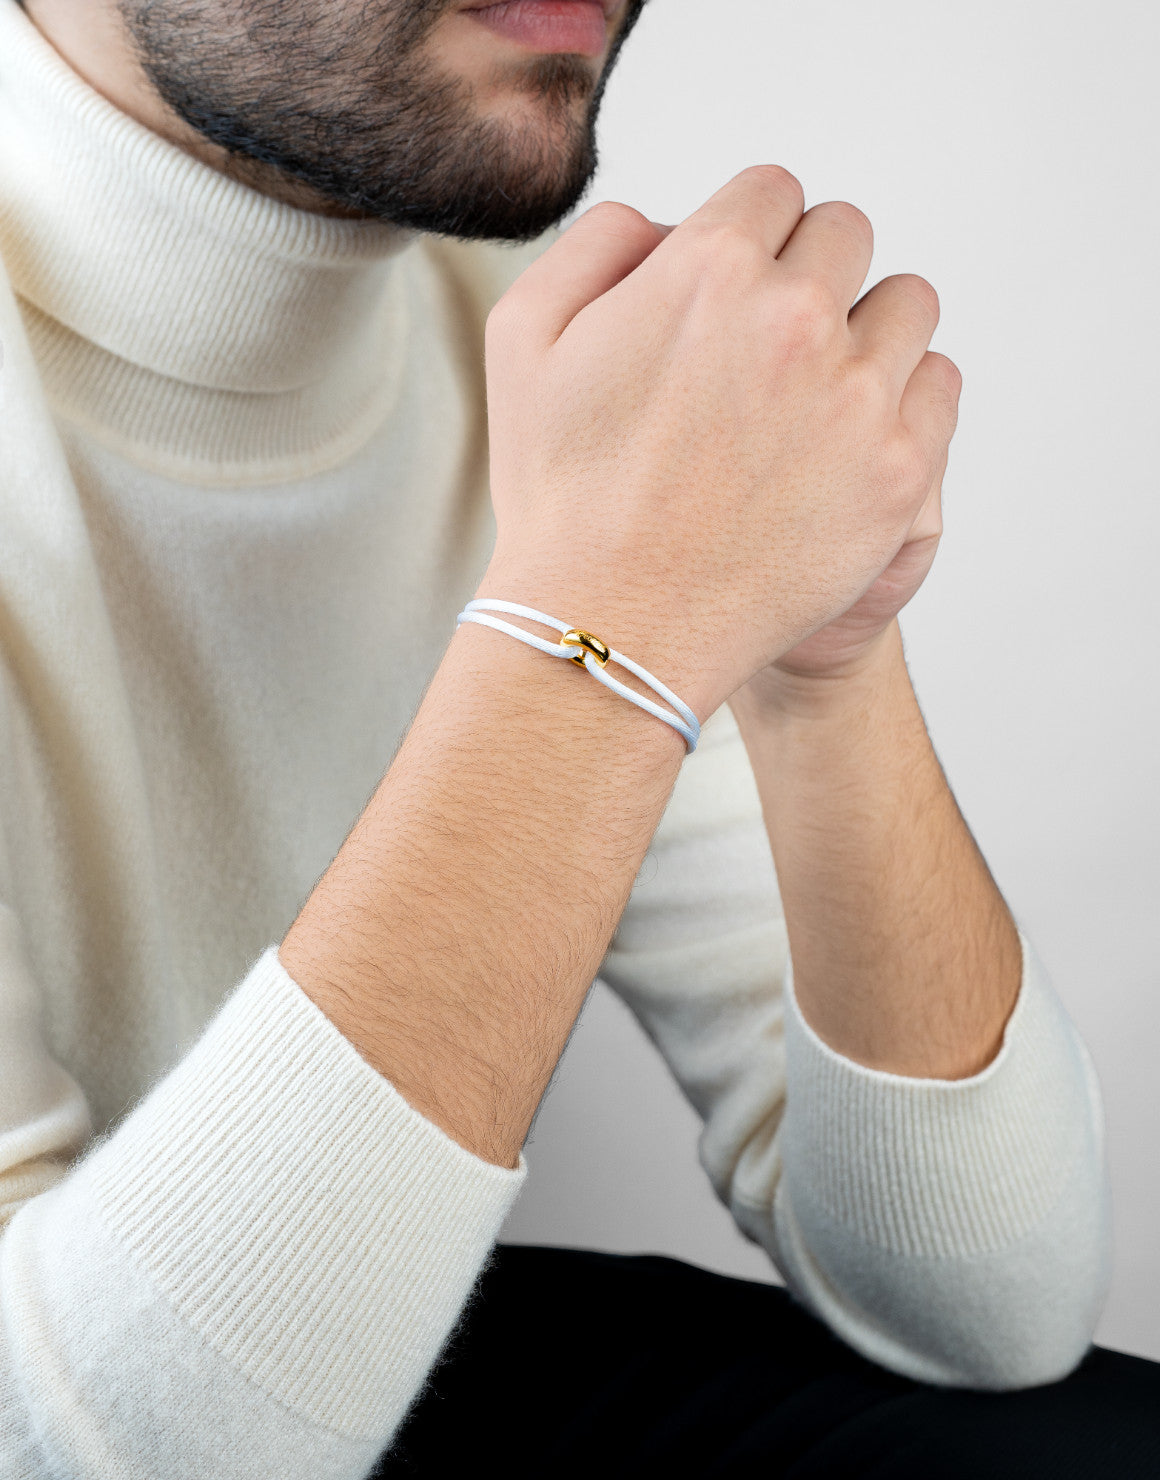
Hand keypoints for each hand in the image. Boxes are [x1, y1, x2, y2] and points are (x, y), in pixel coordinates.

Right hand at [481, 165, 960, 718]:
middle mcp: (796, 317)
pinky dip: (903, 400)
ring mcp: (857, 396)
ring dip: (867, 329)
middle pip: (846, 236)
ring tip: (815, 391)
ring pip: (907, 304)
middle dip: (807, 276)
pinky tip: (848, 438)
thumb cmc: (561, 496)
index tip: (735, 290)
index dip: (748, 236)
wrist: (613, 627)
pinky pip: (939, 385)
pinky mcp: (898, 470)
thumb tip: (667, 220)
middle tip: (769, 347)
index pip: (774, 192)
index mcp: (710, 267)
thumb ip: (596, 243)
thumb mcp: (521, 339)